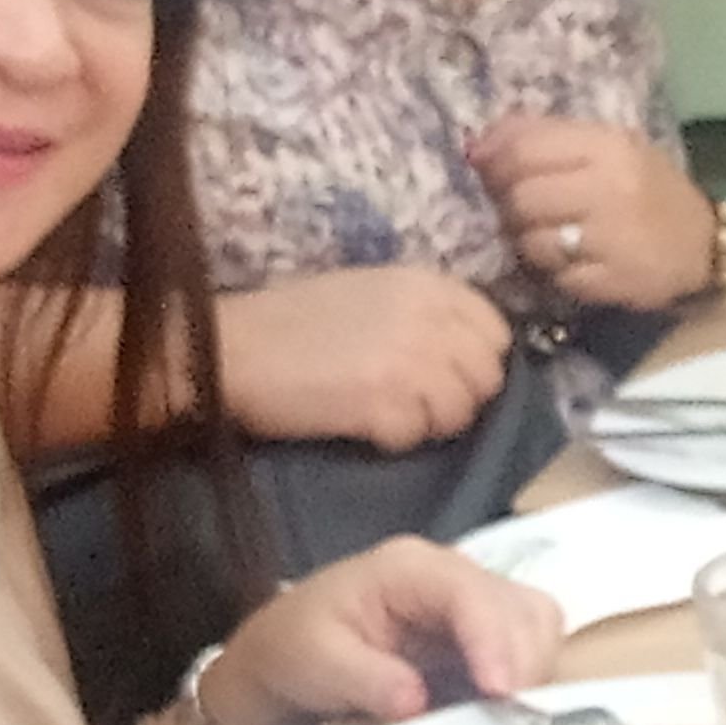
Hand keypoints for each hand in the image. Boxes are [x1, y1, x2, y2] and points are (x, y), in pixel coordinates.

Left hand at [198, 536, 568, 724]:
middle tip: (513, 719)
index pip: (471, 594)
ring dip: (533, 671)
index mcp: (407, 567)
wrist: (283, 662)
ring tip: (510, 718)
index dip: (494, 641)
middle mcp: (451, 574)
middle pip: (521, 605)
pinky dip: (527, 679)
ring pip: (536, 624)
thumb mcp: (315, 662)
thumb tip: (418, 703)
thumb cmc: (293, 651)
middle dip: (524, 662)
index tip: (500, 694)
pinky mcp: (481, 634)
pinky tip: (505, 712)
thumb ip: (365, 678)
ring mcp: (471, 603)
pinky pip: (527, 648)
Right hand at [214, 268, 512, 451]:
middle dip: (459, 398)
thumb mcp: (372, 294)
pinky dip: (392, 440)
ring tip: (385, 414)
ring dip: (428, 423)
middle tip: (415, 404)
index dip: (475, 361)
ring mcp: (409, 360)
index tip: (446, 375)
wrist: (230, 347)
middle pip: (487, 377)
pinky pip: (416, 437)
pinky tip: (361, 425)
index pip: (495, 332)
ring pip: (460, 412)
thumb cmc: (293, 321)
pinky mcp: (382, 403)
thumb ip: (425, 314)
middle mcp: (427, 317)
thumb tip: (467, 352)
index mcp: (426, 284)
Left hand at [476, 114, 718, 309]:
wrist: (704, 247)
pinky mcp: (614, 280)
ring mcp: (613, 237)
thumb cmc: (647, 190)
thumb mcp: (608, 148)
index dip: (494, 162)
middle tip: (518, 211)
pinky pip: (557, 277)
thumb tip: (478, 143)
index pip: (526, 149)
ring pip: (533, 241)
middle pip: (522, 197)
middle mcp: (611, 188)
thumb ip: (547, 138)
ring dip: (529, 243)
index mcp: (609, 146)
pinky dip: (555, 273)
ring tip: (548, 238)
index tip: (486, 172)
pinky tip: (571, 263)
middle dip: (509, 207)